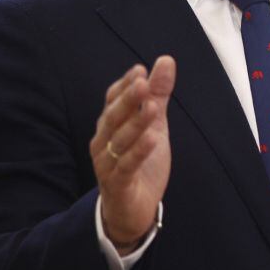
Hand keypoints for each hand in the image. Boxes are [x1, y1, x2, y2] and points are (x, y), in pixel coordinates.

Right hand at [89, 55, 175, 253]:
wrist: (132, 209)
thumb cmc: (140, 161)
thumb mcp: (154, 124)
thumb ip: (159, 94)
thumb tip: (166, 60)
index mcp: (110, 126)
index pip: (113, 101)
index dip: (125, 86)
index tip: (140, 70)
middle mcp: (104, 142)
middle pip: (114, 117)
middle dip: (128, 99)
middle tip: (142, 82)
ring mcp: (108, 164)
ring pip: (120, 141)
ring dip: (136, 123)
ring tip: (154, 108)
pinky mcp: (118, 184)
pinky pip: (126, 166)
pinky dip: (138, 152)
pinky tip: (152, 138)